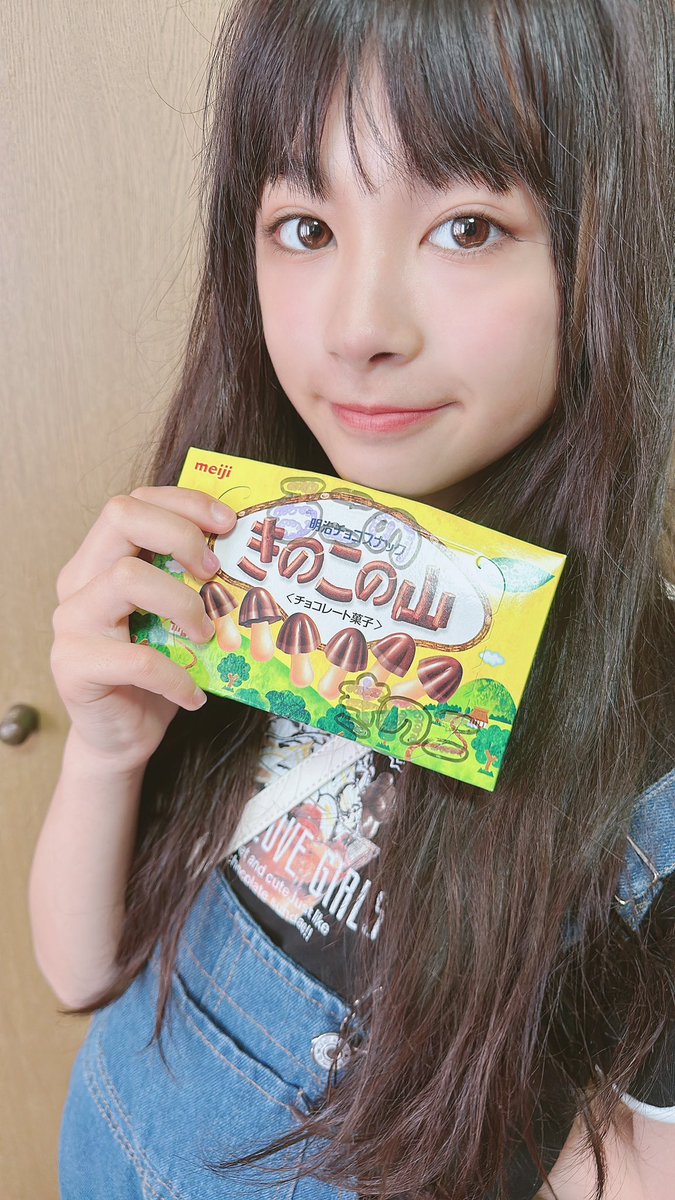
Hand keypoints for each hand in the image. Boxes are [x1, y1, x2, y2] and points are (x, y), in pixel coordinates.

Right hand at [50, 486, 236, 772]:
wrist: (121, 737)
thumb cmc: (156, 672)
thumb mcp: (177, 617)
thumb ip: (194, 582)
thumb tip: (252, 553)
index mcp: (101, 559)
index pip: (135, 501)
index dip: (185, 503)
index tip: (228, 524)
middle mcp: (79, 580)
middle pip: (122, 517)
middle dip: (181, 535)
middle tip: (214, 573)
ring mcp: (70, 621)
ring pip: (126, 578)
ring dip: (181, 604)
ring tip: (205, 636)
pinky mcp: (73, 665)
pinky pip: (136, 659)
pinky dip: (175, 677)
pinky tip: (194, 694)